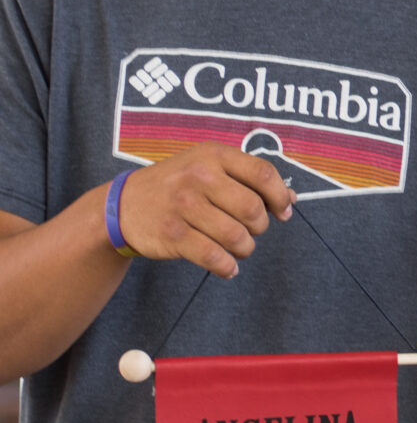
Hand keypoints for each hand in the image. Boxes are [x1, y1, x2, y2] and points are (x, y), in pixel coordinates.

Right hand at [115, 144, 294, 277]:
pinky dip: (227, 266)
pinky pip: (214, 256)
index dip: (279, 196)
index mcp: (213, 155)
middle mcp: (198, 177)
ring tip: (239, 248)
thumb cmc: (176, 185)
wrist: (121, 205)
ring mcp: (183, 206)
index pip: (263, 173)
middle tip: (251, 231)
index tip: (282, 212)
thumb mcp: (207, 167)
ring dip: (245, 248)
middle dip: (260, 227)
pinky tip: (227, 267)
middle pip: (252, 208)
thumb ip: (247, 178)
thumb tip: (290, 198)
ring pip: (236, 236)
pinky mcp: (172, 234)